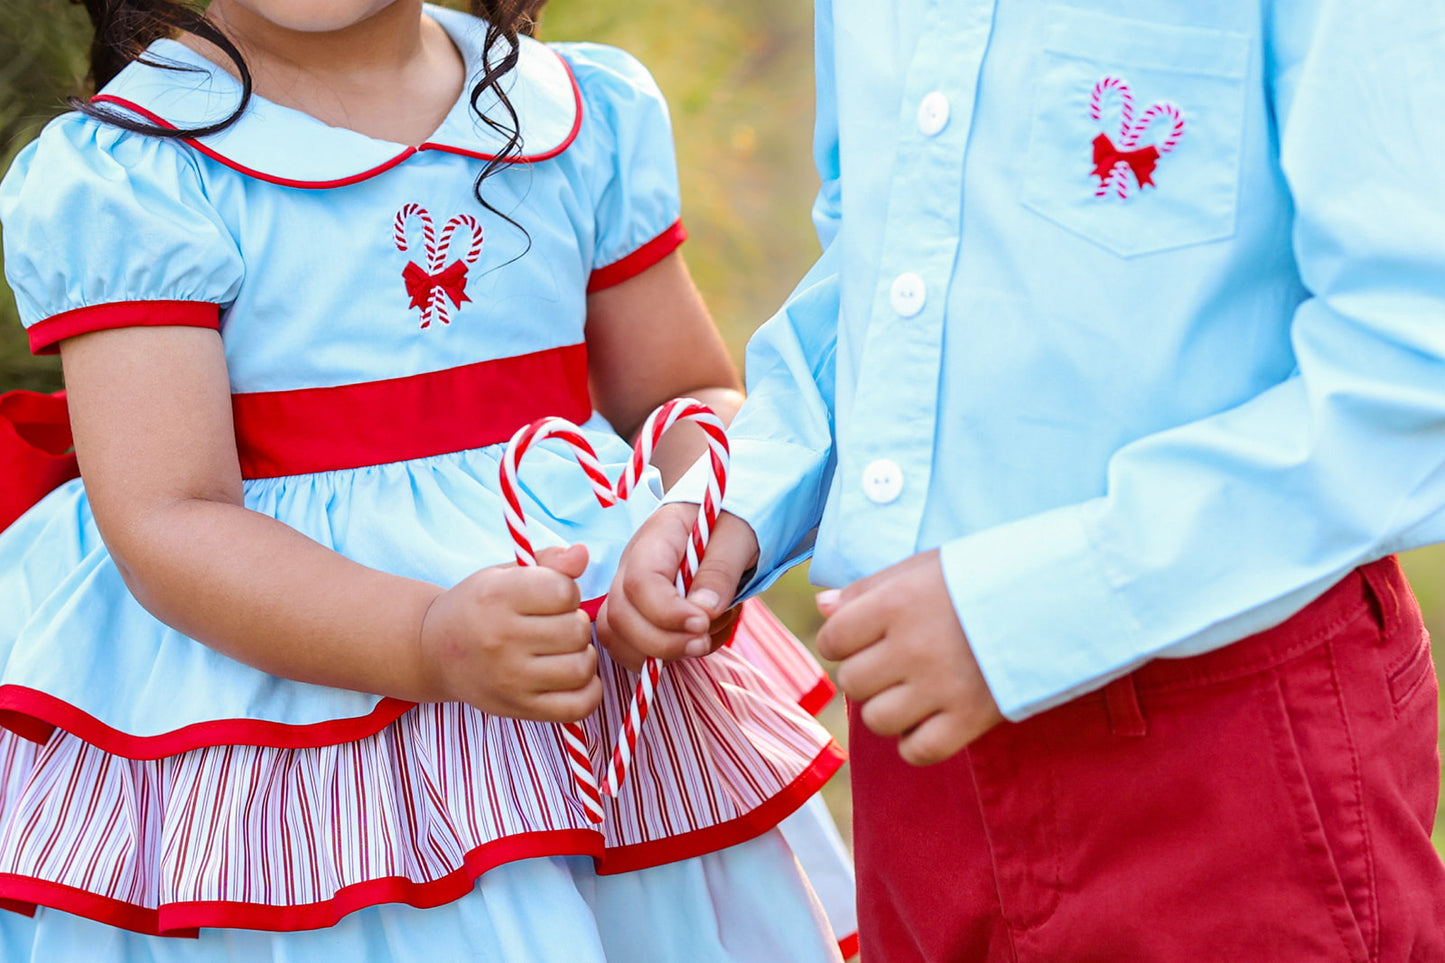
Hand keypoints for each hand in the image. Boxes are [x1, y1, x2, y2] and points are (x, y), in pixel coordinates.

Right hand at [419, 544, 601, 722]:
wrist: (433, 652)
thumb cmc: (477, 607)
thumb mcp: (505, 574)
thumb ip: (548, 562)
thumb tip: (582, 553)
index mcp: (497, 598)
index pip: (563, 591)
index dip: (567, 591)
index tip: (552, 597)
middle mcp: (501, 640)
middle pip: (576, 630)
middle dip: (575, 623)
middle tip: (555, 626)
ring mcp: (510, 680)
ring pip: (582, 667)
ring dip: (582, 656)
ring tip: (563, 651)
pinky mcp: (519, 709)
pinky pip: (578, 706)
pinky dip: (587, 691)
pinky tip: (571, 676)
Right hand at [598, 503, 759, 669]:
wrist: (720, 520)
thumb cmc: (727, 523)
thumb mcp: (735, 536)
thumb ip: (719, 571)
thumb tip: (704, 611)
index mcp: (654, 539)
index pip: (640, 582)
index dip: (666, 612)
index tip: (702, 622)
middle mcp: (630, 568)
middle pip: (620, 617)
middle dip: (662, 642)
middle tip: (703, 641)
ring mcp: (630, 594)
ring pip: (619, 639)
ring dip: (662, 654)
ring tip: (707, 638)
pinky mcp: (638, 616)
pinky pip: (635, 649)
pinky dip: (667, 658)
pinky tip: (703, 639)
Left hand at [816, 549, 1002, 765]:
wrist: (1061, 597)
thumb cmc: (984, 577)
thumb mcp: (923, 567)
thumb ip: (869, 588)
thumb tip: (823, 607)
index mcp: (896, 603)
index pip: (832, 639)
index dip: (843, 640)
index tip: (865, 637)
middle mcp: (912, 647)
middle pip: (852, 682)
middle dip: (867, 673)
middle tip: (895, 662)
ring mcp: (941, 688)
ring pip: (876, 720)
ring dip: (888, 709)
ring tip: (914, 690)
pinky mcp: (970, 720)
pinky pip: (916, 752)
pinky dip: (915, 742)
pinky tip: (930, 720)